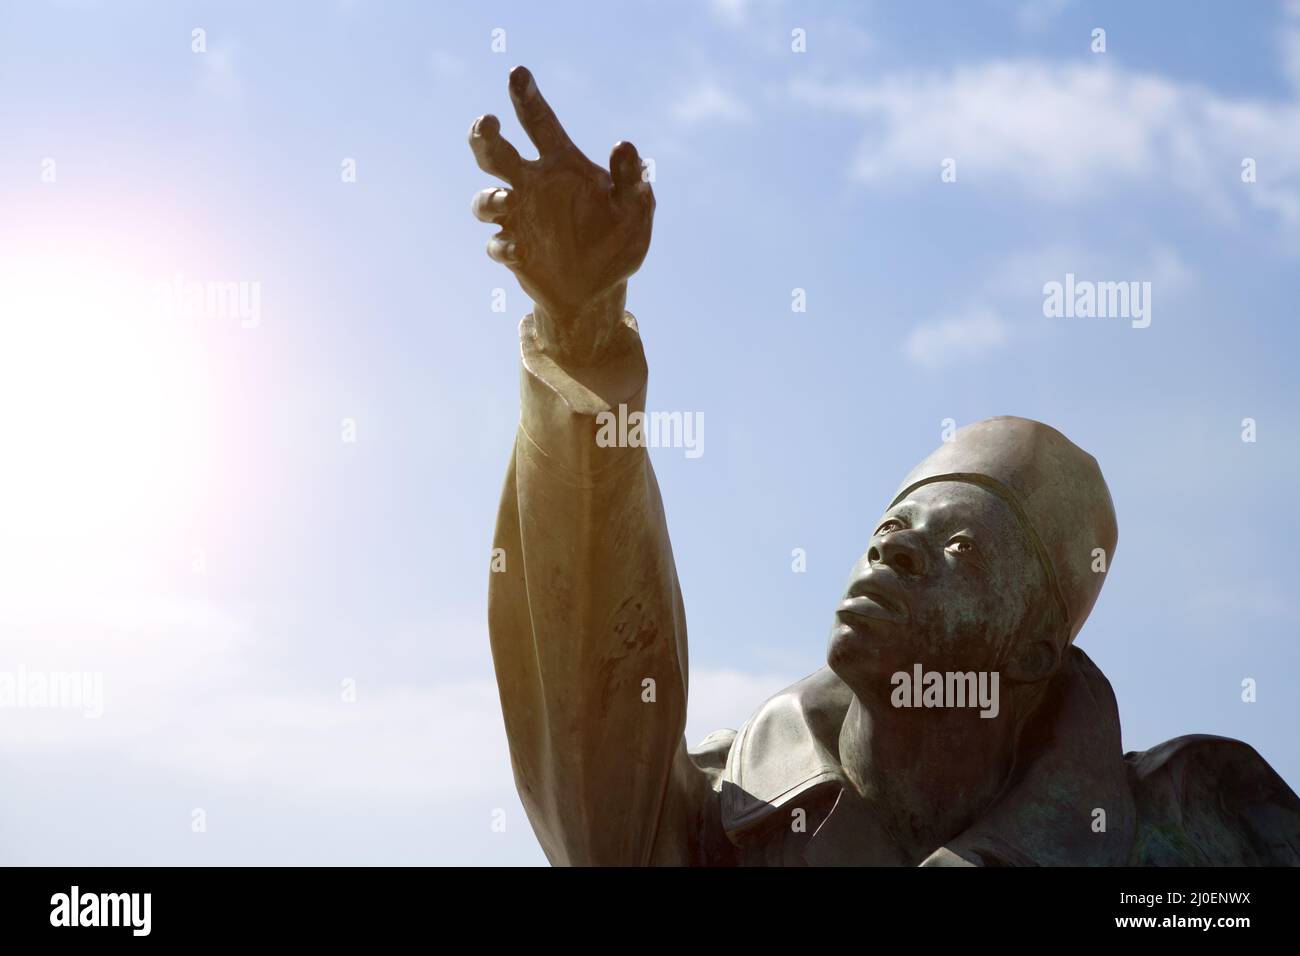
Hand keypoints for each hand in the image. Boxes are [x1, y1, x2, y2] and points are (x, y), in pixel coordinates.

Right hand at [469, 66, 654, 364]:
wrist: (599, 291)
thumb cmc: (618, 243)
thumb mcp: (635, 212)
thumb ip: (632, 181)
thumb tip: (624, 144)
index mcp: (562, 166)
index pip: (540, 123)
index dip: (527, 97)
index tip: (518, 72)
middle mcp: (533, 186)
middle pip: (496, 153)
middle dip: (485, 136)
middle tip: (486, 123)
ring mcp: (518, 219)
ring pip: (485, 200)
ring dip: (490, 198)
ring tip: (505, 199)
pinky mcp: (512, 251)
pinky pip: (498, 244)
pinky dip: (504, 246)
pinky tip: (519, 251)